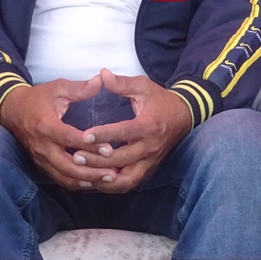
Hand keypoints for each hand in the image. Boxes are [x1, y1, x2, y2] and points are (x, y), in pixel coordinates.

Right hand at [0, 75, 117, 189]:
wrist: (12, 110)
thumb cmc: (38, 98)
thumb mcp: (57, 88)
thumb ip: (79, 88)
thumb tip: (100, 80)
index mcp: (46, 125)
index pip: (68, 138)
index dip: (89, 145)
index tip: (109, 149)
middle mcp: (42, 145)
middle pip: (67, 165)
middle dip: (91, 171)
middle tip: (114, 171)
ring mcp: (40, 158)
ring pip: (64, 176)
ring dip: (86, 180)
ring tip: (108, 179)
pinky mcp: (41, 165)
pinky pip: (60, 179)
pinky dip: (77, 183)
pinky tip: (94, 182)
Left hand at [74, 69, 193, 194]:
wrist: (184, 116)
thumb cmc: (160, 100)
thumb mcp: (143, 86)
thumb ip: (122, 83)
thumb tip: (102, 74)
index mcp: (149, 125)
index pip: (124, 133)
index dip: (104, 135)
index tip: (84, 135)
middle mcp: (150, 146)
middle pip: (122, 159)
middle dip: (97, 160)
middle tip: (75, 156)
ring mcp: (150, 161)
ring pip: (126, 179)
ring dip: (104, 178)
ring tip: (83, 172)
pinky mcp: (149, 169)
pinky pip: (130, 183)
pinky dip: (113, 185)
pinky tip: (96, 180)